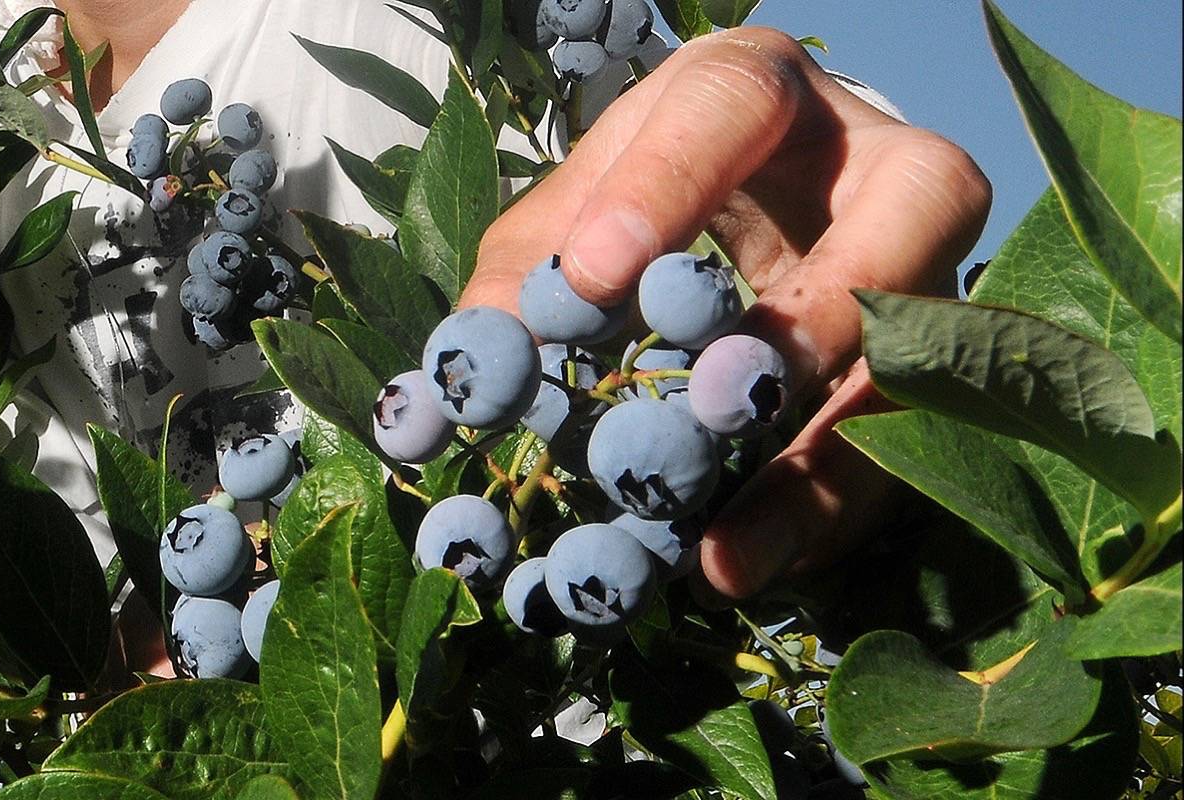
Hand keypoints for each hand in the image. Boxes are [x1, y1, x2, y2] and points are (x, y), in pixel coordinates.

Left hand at [463, 27, 990, 598]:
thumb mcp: (581, 212)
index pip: (731, 102)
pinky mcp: (937, 353)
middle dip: (828, 308)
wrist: (760, 201)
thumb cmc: (652, 195)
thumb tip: (467, 375)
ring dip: (829, 463)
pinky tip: (748, 562)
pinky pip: (906, 435)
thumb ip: (530, 272)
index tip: (593, 279)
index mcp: (761, 92)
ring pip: (924, 347)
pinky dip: (826, 508)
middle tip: (730, 404)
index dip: (669, 187)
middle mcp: (875, 157)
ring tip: (723, 557)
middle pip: (918, 198)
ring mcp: (930, 256)